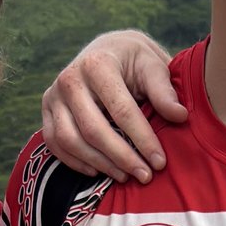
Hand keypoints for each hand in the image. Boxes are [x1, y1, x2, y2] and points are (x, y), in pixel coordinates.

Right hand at [41, 32, 184, 179]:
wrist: (106, 50)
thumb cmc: (134, 61)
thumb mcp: (153, 66)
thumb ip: (164, 91)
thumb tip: (179, 116)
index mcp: (98, 64)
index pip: (121, 110)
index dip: (142, 139)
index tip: (160, 162)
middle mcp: (70, 78)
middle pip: (93, 129)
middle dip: (121, 157)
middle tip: (144, 176)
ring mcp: (53, 95)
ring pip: (71, 140)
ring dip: (99, 164)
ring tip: (124, 176)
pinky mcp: (46, 109)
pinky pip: (54, 143)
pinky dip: (75, 161)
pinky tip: (99, 170)